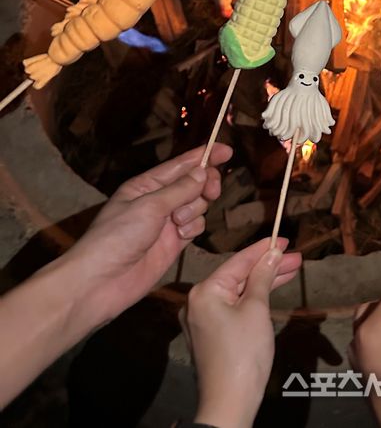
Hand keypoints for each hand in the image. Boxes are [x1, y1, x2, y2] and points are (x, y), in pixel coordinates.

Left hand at [0, 143, 230, 407]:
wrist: (101, 282)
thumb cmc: (117, 237)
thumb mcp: (149, 206)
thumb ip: (180, 189)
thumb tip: (203, 171)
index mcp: (146, 185)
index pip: (180, 165)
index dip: (204, 156)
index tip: (227, 150)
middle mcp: (158, 200)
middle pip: (194, 183)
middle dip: (204, 185)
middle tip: (211, 192)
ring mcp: (167, 223)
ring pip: (197, 205)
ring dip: (194, 209)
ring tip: (178, 223)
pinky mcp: (174, 244)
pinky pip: (196, 225)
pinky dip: (193, 227)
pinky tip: (182, 235)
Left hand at [183, 237, 301, 427]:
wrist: (229, 403)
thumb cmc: (243, 353)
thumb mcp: (257, 309)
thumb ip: (263, 277)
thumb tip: (272, 254)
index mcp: (204, 292)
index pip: (238, 262)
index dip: (263, 249)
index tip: (284, 239)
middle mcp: (198, 302)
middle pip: (238, 276)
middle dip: (268, 266)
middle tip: (295, 256)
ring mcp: (203, 320)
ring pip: (238, 292)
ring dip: (263, 282)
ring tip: (291, 270)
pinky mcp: (211, 334)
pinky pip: (234, 307)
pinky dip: (253, 299)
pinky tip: (271, 290)